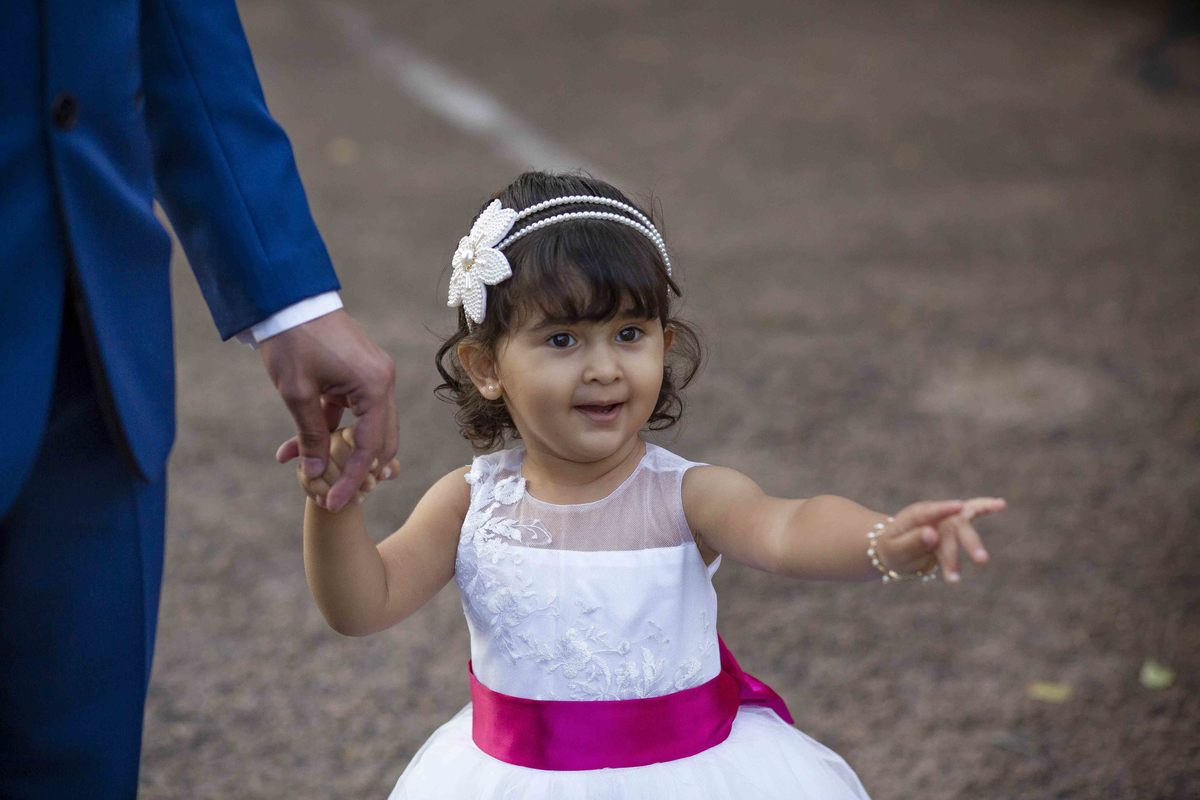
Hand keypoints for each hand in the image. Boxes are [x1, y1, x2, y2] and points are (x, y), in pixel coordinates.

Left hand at [260, 309, 396, 511]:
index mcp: (374, 386)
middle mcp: (382, 382)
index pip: (371, 446)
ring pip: (367, 428)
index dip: (353, 478)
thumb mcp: (297, 393)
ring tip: (316, 476)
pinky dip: (331, 429)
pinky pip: (352, 411)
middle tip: (337, 496)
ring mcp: (373, 376)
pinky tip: (300, 447)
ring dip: (341, 451)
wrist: (287, 299)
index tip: (335, 502)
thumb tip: (314, 473)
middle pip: (381, 440)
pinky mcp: (359, 373)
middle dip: (358, 470)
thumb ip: (310, 435)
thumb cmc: (293, 341)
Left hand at [877, 497, 1005, 583]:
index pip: (929, 513)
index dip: (944, 509)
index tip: (958, 506)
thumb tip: (932, 534)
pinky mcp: (955, 526)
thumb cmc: (893, 550)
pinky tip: (1001, 504)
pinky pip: (971, 514)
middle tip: (981, 560)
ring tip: (983, 562)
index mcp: (915, 517)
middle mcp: (933, 516)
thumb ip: (912, 543)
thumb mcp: (896, 550)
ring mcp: (945, 520)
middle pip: (952, 527)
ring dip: (973, 546)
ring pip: (963, 530)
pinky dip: (985, 508)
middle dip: (966, 543)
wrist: (894, 550)